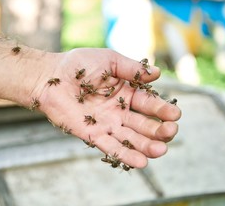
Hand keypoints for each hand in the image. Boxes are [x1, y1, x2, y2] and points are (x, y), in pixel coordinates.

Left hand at [33, 48, 180, 168]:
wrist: (50, 76)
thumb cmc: (77, 64)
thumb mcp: (109, 60)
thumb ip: (131, 69)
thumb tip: (158, 74)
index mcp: (125, 92)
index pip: (148, 103)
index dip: (161, 109)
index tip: (175, 114)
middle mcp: (118, 111)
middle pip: (143, 124)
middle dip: (159, 130)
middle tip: (171, 131)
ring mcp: (106, 124)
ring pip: (131, 139)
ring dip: (146, 146)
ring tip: (161, 150)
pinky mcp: (92, 135)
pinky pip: (111, 147)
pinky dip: (125, 155)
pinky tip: (141, 162)